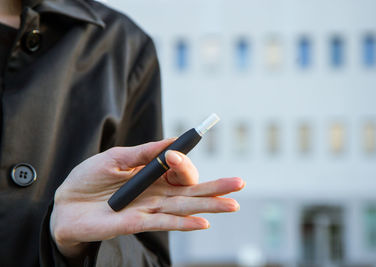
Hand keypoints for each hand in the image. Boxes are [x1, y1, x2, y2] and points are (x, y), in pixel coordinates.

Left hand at [50, 139, 243, 258]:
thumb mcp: (116, 158)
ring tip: (233, 204)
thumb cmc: (89, 178)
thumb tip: (173, 141)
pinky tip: (203, 222)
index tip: (178, 153)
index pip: (180, 169)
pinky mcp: (137, 223)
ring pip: (184, 207)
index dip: (184, 161)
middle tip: (240, 183)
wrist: (66, 203)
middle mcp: (156, 192)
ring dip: (209, 206)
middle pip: (191, 190)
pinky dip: (184, 223)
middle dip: (216, 187)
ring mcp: (149, 208)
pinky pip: (164, 223)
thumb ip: (144, 153)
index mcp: (153, 174)